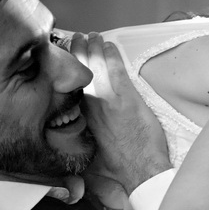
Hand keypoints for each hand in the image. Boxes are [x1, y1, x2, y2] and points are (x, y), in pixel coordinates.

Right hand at [71, 32, 171, 193]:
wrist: (140, 172)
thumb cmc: (119, 166)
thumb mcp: (90, 150)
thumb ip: (83, 133)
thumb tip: (81, 127)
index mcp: (80, 117)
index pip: (68, 85)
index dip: (67, 67)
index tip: (67, 57)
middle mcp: (90, 107)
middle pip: (78, 70)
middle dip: (77, 50)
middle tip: (78, 39)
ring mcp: (108, 101)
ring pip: (96, 66)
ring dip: (94, 48)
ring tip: (93, 37)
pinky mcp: (127, 99)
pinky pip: (117, 70)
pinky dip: (112, 56)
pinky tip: (110, 47)